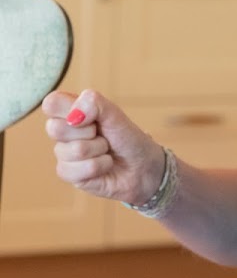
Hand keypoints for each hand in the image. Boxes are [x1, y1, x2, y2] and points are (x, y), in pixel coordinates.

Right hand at [42, 89, 164, 204]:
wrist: (144, 166)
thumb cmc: (128, 138)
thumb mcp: (116, 115)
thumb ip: (95, 104)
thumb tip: (74, 115)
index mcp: (72, 112)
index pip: (51, 103)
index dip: (68, 109)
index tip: (90, 117)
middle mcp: (64, 132)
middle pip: (55, 128)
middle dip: (89, 132)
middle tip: (103, 135)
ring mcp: (64, 154)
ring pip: (72, 150)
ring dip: (99, 150)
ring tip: (106, 151)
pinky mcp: (69, 174)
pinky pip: (74, 170)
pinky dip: (99, 166)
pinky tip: (104, 165)